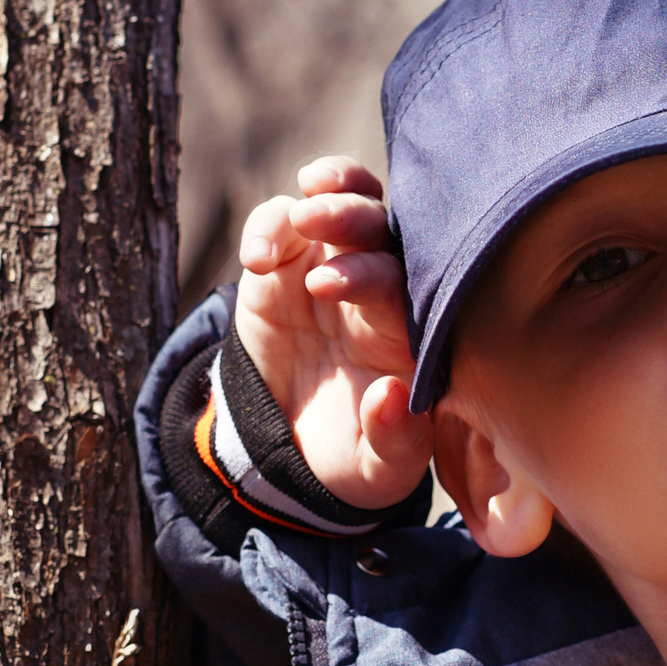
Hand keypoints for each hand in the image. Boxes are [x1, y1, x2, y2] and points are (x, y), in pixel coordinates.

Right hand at [232, 156, 433, 509]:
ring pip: (344, 203)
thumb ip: (393, 442)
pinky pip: (282, 222)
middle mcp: (380, 287)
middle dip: (352, 216)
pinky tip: (255, 256)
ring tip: (300, 210)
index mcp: (411, 332)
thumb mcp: (379, 470)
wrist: (296, 451)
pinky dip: (269, 225)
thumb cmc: (356, 458)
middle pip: (381, 229)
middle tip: (317, 219)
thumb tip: (393, 398)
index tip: (330, 286)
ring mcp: (334, 264)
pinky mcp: (286, 261)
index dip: (372, 274)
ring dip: (326, 195)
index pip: (405, 285)